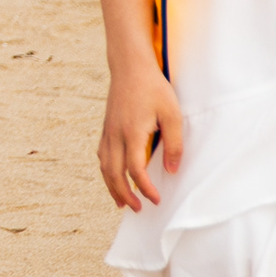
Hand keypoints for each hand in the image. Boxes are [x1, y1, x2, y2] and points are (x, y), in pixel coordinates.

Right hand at [99, 65, 181, 211]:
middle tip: (138, 210)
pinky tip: (113, 177)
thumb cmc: (153, 88)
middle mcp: (115, 135)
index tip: (156, 199)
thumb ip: (173, 143)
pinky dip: (106, 171)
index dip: (145, 188)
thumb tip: (171, 170)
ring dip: (112, 187)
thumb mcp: (172, 114)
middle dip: (124, 195)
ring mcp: (108, 131)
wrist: (130, 67)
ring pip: (104, 167)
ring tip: (121, 202)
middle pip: (114, 174)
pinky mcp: (106, 128)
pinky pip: (102, 156)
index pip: (135, 170)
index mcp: (132, 133)